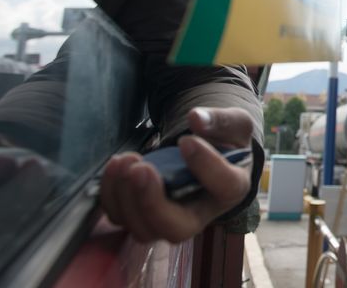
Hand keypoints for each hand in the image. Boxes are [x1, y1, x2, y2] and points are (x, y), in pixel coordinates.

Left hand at [99, 107, 253, 242]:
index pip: (224, 187)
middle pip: (177, 229)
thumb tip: (195, 118)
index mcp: (231, 188)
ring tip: (126, 160)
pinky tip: (116, 164)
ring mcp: (169, 219)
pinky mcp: (144, 214)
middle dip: (152, 203)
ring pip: (143, 229)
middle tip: (141, 169)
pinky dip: (112, 194)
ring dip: (127, 197)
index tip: (186, 141)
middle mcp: (201, 214)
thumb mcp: (235, 124)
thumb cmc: (225, 141)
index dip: (205, 166)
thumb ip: (220, 120)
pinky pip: (121, 217)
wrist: (208, 153)